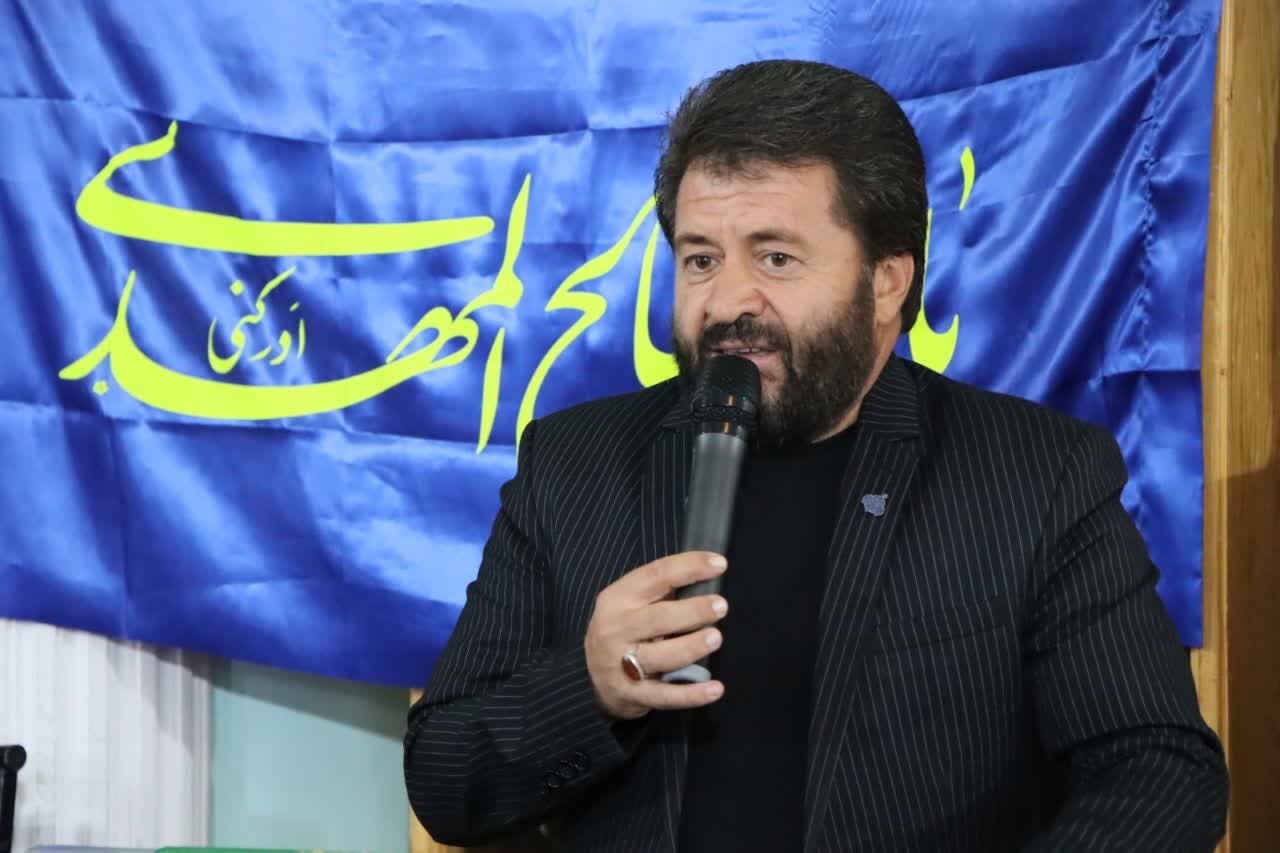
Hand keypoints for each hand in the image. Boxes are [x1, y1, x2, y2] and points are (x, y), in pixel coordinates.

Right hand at [584, 551, 728, 719]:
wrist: (590, 677)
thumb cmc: (622, 631)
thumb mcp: (629, 604)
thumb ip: (660, 591)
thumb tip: (706, 576)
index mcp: (617, 599)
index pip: (656, 576)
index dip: (689, 567)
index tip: (719, 564)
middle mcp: (616, 629)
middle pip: (658, 618)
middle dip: (693, 611)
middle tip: (720, 606)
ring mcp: (621, 664)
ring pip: (661, 656)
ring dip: (691, 646)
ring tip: (716, 638)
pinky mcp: (631, 694)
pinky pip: (665, 696)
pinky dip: (692, 695)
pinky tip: (715, 689)